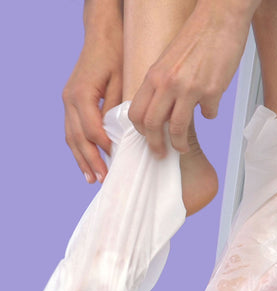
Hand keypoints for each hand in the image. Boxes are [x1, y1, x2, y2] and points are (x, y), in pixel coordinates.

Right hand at [62, 25, 122, 182]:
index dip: (103, 146)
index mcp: (82, 95)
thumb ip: (117, 107)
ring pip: (71, 137)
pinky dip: (78, 148)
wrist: (101, 37)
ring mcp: (67, 102)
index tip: (115, 159)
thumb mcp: (121, 80)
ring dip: (81, 159)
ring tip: (91, 178)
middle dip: (90, 160)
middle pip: (78, 138)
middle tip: (102, 179)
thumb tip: (120, 134)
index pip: (91, 128)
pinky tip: (85, 161)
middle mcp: (69, 100)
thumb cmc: (114, 56)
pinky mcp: (70, 104)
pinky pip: (71, 130)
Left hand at [127, 0, 259, 158]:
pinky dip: (209, 115)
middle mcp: (168, 83)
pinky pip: (209, 114)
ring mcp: (190, 88)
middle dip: (155, 145)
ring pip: (177, 128)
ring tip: (182, 148)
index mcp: (154, 76)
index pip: (137, 112)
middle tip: (160, 154)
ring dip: (179, 144)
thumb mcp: (167, 61)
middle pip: (153, 125)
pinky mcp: (212, 90)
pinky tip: (211, 110)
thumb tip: (165, 110)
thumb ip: (162, 85)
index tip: (147, 138)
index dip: (140, 131)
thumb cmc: (195, 38)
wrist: (219, 17)